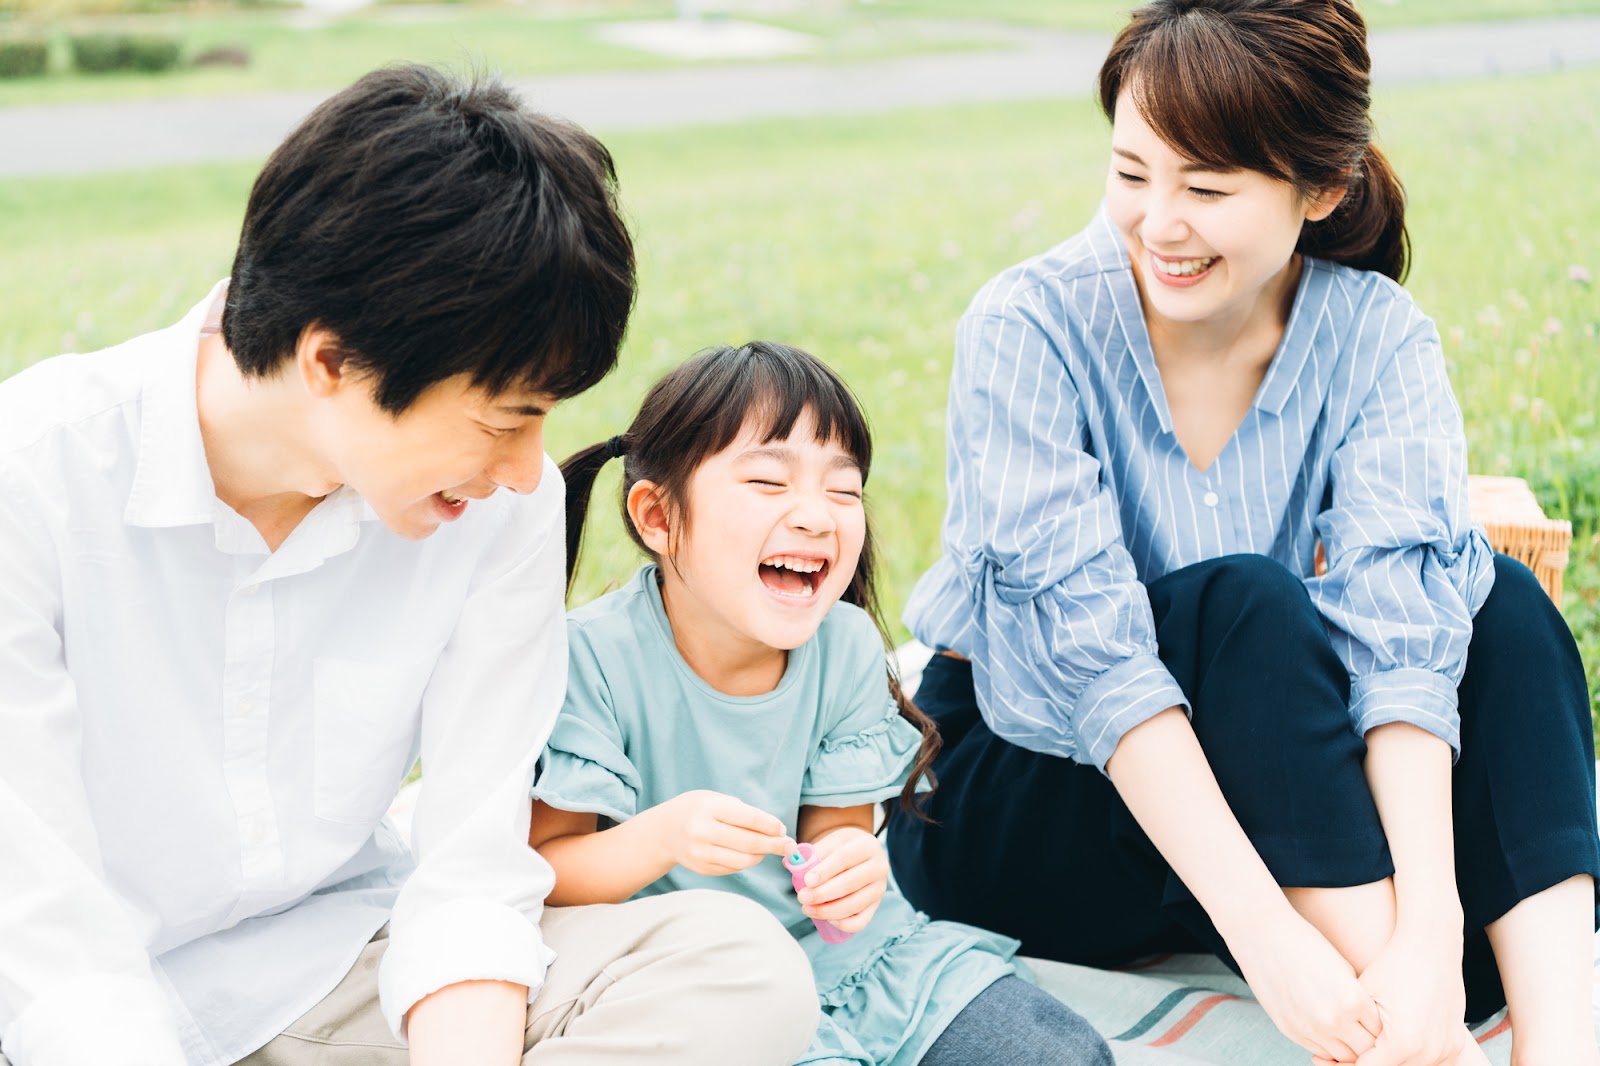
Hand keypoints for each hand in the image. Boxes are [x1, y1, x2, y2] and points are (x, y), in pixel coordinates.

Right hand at [653, 790, 792, 875]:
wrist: (665, 830)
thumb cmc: (699, 810)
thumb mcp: (717, 800)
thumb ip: (744, 814)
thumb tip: (777, 831)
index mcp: (708, 808)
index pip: (749, 819)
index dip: (771, 826)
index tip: (783, 829)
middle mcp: (702, 831)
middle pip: (750, 843)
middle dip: (774, 845)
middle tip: (790, 845)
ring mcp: (700, 853)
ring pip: (744, 860)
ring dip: (762, 855)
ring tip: (768, 847)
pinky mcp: (702, 868)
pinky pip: (734, 868)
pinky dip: (747, 862)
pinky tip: (750, 854)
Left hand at [794, 827, 888, 933]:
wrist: (861, 852)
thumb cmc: (842, 847)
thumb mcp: (830, 842)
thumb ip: (811, 853)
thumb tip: (789, 863)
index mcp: (867, 846)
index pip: (844, 859)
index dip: (825, 871)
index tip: (807, 881)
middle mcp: (878, 867)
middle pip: (850, 884)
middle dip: (823, 894)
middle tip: (802, 897)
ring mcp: (879, 889)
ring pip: (854, 905)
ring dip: (828, 911)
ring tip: (807, 908)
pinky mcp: (876, 906)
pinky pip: (860, 921)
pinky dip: (843, 924)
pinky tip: (827, 919)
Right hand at [1230, 911, 1380, 1063]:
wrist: (1263, 936)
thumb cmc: (1307, 945)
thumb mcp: (1344, 970)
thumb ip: (1358, 1002)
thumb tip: (1368, 1026)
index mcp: (1353, 1000)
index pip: (1380, 1032)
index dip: (1380, 1027)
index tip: (1376, 1019)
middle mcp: (1333, 1019)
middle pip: (1364, 1050)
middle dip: (1366, 1041)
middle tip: (1363, 1028)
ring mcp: (1309, 1028)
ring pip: (1342, 1057)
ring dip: (1346, 1047)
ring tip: (1345, 1029)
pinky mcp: (1290, 1030)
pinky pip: (1319, 1051)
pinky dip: (1326, 1045)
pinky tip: (1325, 1028)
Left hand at [1315, 927, 1467, 1065]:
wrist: (1431, 946)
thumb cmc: (1393, 966)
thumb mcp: (1363, 997)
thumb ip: (1353, 1032)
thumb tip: (1334, 1055)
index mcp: (1405, 1042)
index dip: (1346, 1065)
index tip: (1328, 1059)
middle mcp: (1430, 1051)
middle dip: (1365, 1064)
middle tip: (1340, 1056)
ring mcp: (1447, 1049)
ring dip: (1389, 1062)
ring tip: (1365, 1048)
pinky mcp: (1455, 1044)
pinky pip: (1428, 1061)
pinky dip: (1409, 1058)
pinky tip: (1389, 1045)